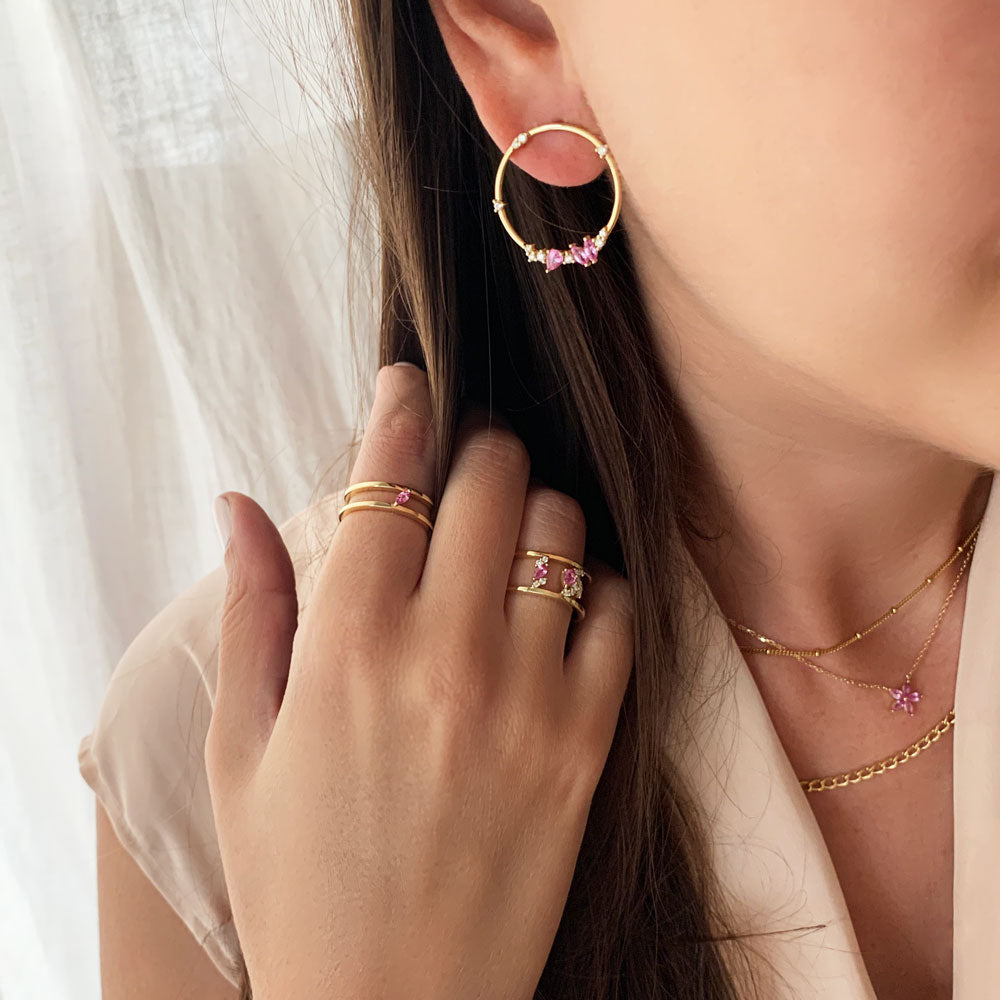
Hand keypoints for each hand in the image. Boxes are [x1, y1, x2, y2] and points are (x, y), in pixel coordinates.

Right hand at [205, 363, 633, 999]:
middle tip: (463, 461)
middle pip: (488, 478)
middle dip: (476, 446)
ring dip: (535, 508)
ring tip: (509, 535)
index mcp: (347, 646)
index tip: (409, 379)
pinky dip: (597, 584)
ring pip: (560, 529)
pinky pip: (620, 612)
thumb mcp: (241, 746)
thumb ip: (250, 611)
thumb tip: (238, 505)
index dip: (400, 407)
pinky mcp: (588, 740)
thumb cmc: (300, 878)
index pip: (385, 476)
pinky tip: (562, 602)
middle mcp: (444, 653)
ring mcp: (528, 694)